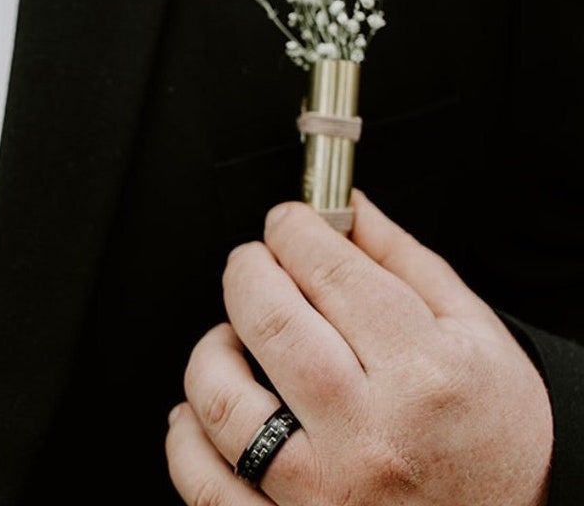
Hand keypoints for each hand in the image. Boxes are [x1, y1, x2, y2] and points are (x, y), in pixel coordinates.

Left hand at [166, 190, 552, 505]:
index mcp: (423, 372)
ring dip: (212, 347)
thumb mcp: (474, 330)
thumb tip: (345, 206)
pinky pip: (206, 483)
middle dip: (247, 269)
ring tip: (235, 337)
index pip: (331, 272)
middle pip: (270, 321)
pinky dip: (186, 436)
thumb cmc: (496, 430)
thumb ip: (402, 259)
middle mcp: (369, 434)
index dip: (294, 229)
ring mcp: (324, 493)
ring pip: (221, 398)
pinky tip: (204, 411)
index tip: (286, 221)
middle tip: (254, 262)